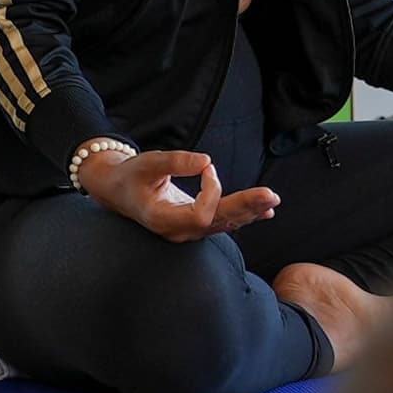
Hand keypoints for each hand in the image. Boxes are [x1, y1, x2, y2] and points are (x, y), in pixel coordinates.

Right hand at [81, 146, 278, 240]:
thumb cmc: (131, 176)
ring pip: (224, 224)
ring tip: (273, 200)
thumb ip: (175, 162)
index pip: (200, 214)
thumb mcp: (147, 163)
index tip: (207, 167)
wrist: (119, 190)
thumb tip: (206, 161)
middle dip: (246, 207)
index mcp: (163, 220)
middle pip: (219, 222)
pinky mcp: (195, 224)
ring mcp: (188, 231)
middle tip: (271, 196)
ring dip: (250, 211)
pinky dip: (244, 215)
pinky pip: (223, 222)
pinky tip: (266, 212)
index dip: (212, 191)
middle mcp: (178, 231)